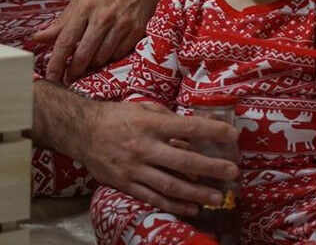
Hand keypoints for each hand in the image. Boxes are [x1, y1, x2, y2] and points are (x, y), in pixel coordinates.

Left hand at [31, 0, 163, 81]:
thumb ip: (62, 21)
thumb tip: (38, 37)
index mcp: (85, 7)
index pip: (66, 41)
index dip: (56, 63)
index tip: (50, 77)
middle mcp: (103, 17)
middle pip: (83, 55)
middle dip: (74, 70)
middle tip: (69, 77)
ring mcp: (122, 24)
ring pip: (102, 58)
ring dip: (93, 63)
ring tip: (89, 60)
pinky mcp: (137, 30)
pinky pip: (119, 54)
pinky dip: (111, 56)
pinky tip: (107, 50)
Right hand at [33, 85, 239, 216]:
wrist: (82, 131)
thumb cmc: (116, 115)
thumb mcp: (142, 107)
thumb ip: (166, 118)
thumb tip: (191, 130)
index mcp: (150, 123)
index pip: (187, 127)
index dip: (211, 132)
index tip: (232, 136)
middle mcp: (144, 147)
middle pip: (183, 160)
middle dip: (210, 168)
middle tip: (232, 173)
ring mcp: (135, 168)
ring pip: (171, 184)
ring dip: (197, 192)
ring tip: (218, 197)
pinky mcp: (126, 184)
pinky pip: (154, 197)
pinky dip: (175, 204)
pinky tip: (193, 207)